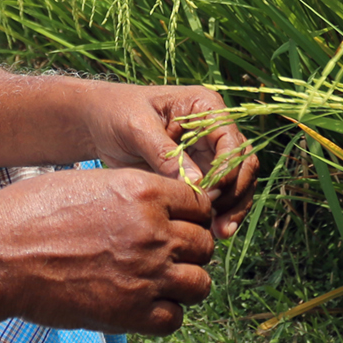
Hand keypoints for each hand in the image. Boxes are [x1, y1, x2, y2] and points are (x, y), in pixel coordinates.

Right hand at [0, 169, 216, 333]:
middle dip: (189, 252)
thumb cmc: (34, 213)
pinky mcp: (131, 313)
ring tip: (157, 285)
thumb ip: (134, 195)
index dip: (190, 217)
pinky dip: (164, 315)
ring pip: (200, 285)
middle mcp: (154, 231)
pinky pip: (174, 319)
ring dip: (183, 285)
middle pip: (204, 245)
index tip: (175, 227)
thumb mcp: (91, 184)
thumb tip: (159, 209)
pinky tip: (142, 306)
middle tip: (164, 258)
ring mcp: (146, 274)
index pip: (200, 205)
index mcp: (144, 191)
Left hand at [81, 82, 259, 240]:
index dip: (228, 171)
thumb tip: (198, 185)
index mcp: (206, 108)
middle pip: (244, 164)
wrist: (99, 122)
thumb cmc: (117, 112)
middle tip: (219, 223)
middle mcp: (215, 130)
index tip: (210, 195)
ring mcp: (209, 152)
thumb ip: (165, 153)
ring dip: (233, 208)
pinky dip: (219, 213)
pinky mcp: (199, 173)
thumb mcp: (137, 127)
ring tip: (219, 234)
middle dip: (236, 195)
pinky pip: (219, 194)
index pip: (233, 142)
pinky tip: (210, 232)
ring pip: (237, 183)